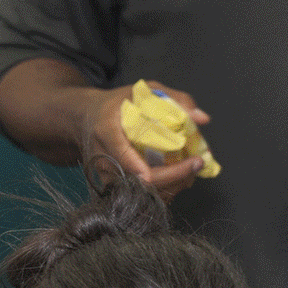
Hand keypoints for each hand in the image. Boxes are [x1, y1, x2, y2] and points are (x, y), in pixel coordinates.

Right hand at [78, 80, 211, 193]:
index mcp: (107, 130)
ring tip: (191, 169)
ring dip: (174, 185)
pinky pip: (142, 196)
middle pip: (142, 181)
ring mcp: (107, 176)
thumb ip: (174, 100)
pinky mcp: (113, 187)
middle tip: (198, 163)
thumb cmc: (117, 103)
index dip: (155, 170)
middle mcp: (104, 158)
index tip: (186, 164)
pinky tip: (177, 176)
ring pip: (145, 193)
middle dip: (176, 177)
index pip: (127, 158)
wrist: (85, 119)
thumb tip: (202, 118)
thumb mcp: (144, 91)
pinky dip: (165, 189)